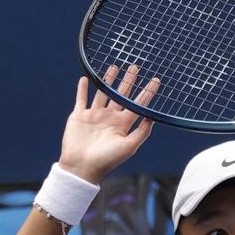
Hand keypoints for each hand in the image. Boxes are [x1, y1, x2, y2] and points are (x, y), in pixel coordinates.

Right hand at [58, 65, 160, 183]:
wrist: (82, 167)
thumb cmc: (107, 160)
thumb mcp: (129, 146)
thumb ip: (141, 132)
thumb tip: (153, 118)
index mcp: (123, 125)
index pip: (138, 105)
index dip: (147, 92)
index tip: (155, 80)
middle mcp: (110, 118)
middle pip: (121, 95)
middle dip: (128, 81)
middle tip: (135, 67)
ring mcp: (95, 116)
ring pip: (102, 93)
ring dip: (107, 80)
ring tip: (114, 67)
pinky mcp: (79, 116)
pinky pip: (81, 99)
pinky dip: (82, 89)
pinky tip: (86, 78)